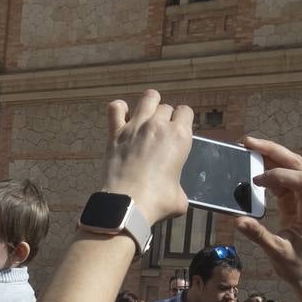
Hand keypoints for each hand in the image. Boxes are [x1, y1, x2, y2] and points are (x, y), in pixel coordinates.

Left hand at [101, 89, 193, 227]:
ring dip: (149, 103)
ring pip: (147, 98)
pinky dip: (119, 109)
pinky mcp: (116, 133)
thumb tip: (177, 196)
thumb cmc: (158, 201)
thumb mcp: (181, 197)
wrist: (129, 203)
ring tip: (147, 115)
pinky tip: (122, 116)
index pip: (186, 112)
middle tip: (160, 132)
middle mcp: (159, 126)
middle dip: (165, 116)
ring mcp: (136, 127)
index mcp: (180, 136)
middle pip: (166, 107)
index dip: (183, 120)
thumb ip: (180, 188)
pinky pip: (116, 108)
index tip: (178, 130)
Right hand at [235, 137, 301, 289]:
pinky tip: (252, 164)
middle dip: (272, 151)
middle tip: (247, 142)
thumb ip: (258, 235)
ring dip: (269, 156)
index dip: (278, 175)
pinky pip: (283, 178)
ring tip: (246, 147)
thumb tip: (237, 220)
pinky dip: (268, 170)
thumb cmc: (298, 265)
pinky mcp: (297, 199)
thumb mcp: (278, 253)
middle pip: (296, 164)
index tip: (255, 180)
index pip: (301, 180)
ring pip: (290, 167)